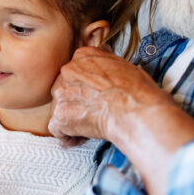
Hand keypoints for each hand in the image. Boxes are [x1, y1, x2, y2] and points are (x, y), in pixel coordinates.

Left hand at [49, 46, 165, 144]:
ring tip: (90, 127)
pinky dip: (67, 136)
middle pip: (65, 90)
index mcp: (83, 56)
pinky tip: (81, 137)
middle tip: (93, 114)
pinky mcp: (60, 115)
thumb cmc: (136, 91)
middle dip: (76, 104)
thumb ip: (105, 67)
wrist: (134, 111)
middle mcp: (68, 71)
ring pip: (60, 108)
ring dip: (71, 119)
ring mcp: (62, 93)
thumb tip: (104, 74)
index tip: (95, 98)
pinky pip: (56, 129)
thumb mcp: (123, 66)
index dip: (85, 89)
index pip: (75, 73)